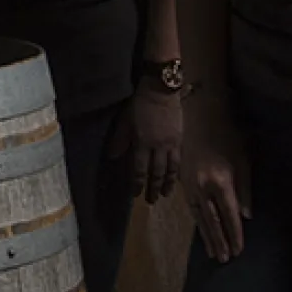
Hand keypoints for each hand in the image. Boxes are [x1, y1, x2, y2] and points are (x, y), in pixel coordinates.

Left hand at [114, 83, 183, 204]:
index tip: (136, 194)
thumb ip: (120, 140)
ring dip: (168, 183)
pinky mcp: (179, 139)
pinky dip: (176, 171)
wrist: (161, 91)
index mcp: (142, 143)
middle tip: (152, 201)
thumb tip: (112, 157)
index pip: (139, 170)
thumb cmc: (139, 105)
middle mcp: (158, 147)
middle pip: (157, 173)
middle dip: (153, 188)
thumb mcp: (125, 122)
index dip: (138, 184)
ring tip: (165, 194)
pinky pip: (178, 159)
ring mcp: (171, 144)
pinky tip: (175, 176)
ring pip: (171, 169)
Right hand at [179, 99, 253, 262]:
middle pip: (211, 220)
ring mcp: (190, 184)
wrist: (199, 115)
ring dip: (206, 235)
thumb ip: (245, 189)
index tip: (238, 250)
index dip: (234, 234)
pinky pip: (191, 206)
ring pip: (198, 216)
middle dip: (219, 240)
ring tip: (211, 252)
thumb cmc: (227, 134)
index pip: (229, 215)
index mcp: (221, 181)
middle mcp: (203, 187)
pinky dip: (197, 220)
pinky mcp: (182, 180)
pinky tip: (201, 228)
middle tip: (223, 259)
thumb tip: (246, 215)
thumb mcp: (243, 160)